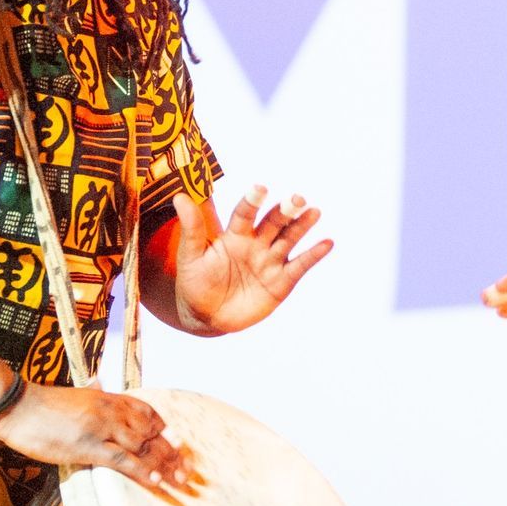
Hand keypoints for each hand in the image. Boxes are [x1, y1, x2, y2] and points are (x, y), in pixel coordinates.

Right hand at [0, 381, 187, 488]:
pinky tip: (157, 481)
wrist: (17, 406)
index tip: (178, 441)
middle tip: (188, 468)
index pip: (145, 410)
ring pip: (142, 445)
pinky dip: (143, 470)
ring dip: (165, 464)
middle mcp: (110, 410)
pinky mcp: (88, 446)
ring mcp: (100, 427)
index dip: (164, 428)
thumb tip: (98, 383)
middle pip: (150, 430)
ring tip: (181, 480)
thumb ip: (91, 393)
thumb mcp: (74, 397)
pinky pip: (122, 460)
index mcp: (106, 398)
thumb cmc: (40, 405)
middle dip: (171, 450)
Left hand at [170, 186, 332, 334]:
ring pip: (289, 239)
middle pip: (273, 223)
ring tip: (314, 212)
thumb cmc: (196, 282)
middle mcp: (256, 243)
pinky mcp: (282, 281)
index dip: (252, 202)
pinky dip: (313, 255)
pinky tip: (327, 243)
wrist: (207, 316)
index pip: (245, 214)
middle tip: (295, 199)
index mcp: (235, 234)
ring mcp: (271, 261)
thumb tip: (179, 197)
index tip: (260, 189)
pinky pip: (299, 265)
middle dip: (284, 211)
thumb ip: (191, 229)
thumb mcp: (190, 257)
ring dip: (302, 226)